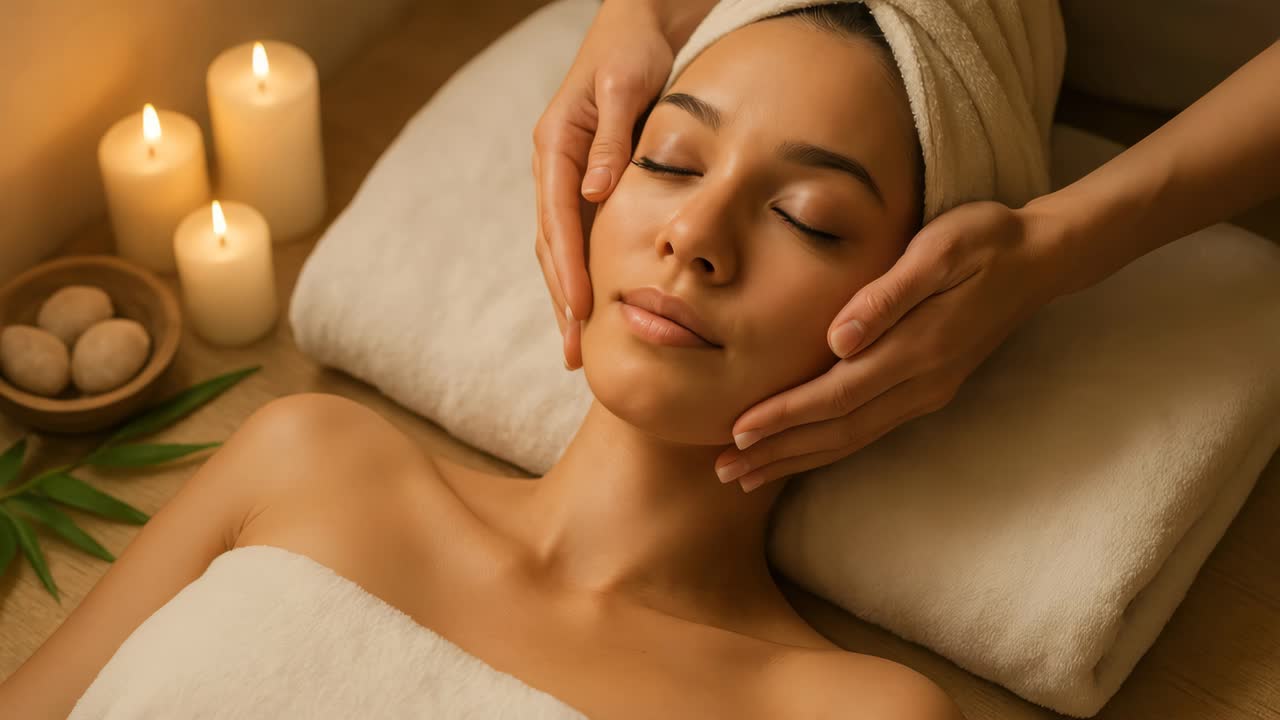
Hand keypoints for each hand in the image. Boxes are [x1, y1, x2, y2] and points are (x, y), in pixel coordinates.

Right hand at [532, 1, 675, 369]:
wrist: (636, 30)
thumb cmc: (632, 54)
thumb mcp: (623, 88)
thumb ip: (609, 140)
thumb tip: (596, 193)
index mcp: (555, 146)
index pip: (558, 219)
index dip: (569, 268)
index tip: (580, 310)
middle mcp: (552, 167)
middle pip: (551, 245)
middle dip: (561, 299)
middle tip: (574, 351)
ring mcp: (564, 177)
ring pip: (559, 248)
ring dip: (566, 296)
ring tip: (576, 345)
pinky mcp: (582, 183)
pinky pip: (576, 237)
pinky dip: (580, 274)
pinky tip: (591, 308)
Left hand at [715, 200, 1068, 491]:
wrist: (1040, 259)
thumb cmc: (984, 241)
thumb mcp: (939, 250)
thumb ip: (888, 295)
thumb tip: (839, 339)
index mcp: (918, 348)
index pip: (837, 394)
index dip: (786, 416)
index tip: (738, 431)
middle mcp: (921, 382)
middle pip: (838, 430)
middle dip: (779, 452)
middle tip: (726, 471)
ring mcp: (927, 392)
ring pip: (852, 438)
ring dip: (798, 459)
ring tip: (749, 476)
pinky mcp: (928, 390)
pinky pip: (868, 429)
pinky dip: (827, 446)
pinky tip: (799, 453)